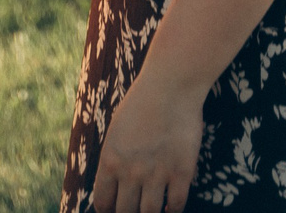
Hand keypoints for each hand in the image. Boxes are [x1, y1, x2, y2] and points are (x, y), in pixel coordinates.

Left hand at [90, 74, 203, 212]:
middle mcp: (130, 172)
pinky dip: (173, 210)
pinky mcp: (181, 172)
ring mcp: (157, 173)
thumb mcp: (116, 131)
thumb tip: (113, 183)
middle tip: (134, 210)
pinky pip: (176, 205)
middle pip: (125, 212)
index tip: (114, 211)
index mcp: (110, 161)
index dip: (108, 212)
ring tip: (152, 210)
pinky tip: (172, 207)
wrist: (170, 85)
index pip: (103, 203)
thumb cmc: (141, 103)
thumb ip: (114, 158)